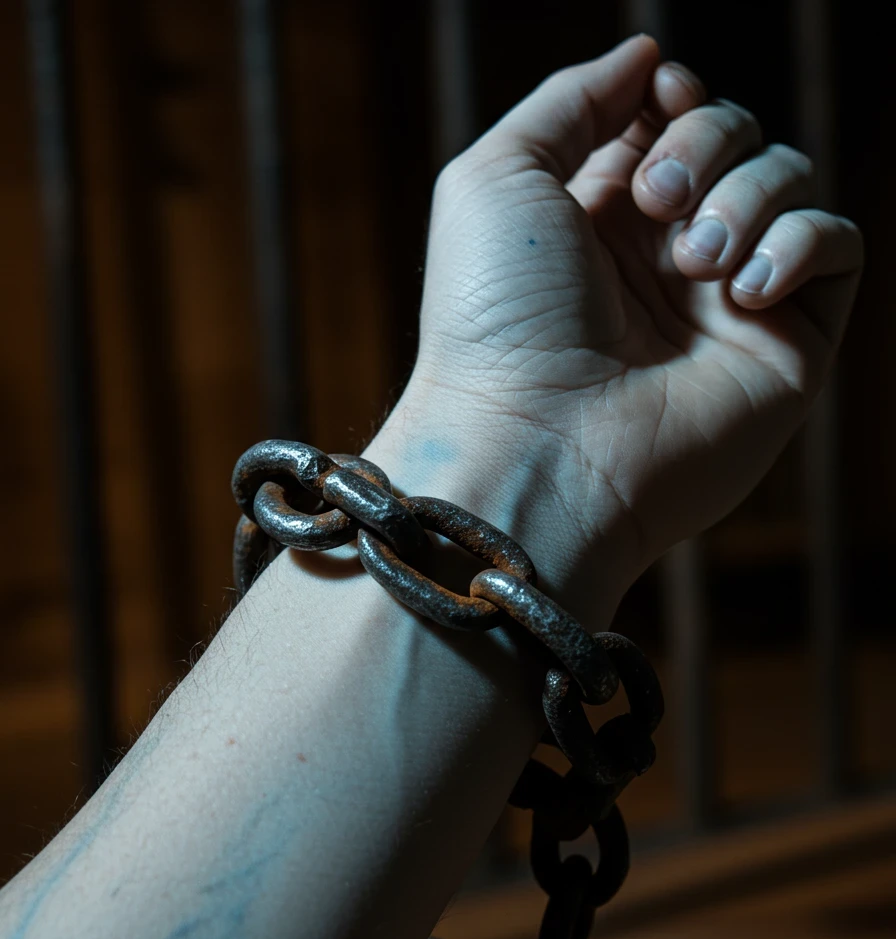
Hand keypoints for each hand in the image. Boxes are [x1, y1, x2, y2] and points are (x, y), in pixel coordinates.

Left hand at [399, 35, 861, 594]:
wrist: (536, 446)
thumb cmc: (497, 319)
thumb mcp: (498, 176)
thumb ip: (572, 101)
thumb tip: (648, 57)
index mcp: (600, 218)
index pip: (671, 119)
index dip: (674, 98)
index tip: (658, 105)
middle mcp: (666, 259)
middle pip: (736, 135)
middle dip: (705, 141)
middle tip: (657, 202)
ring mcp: (727, 304)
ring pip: (789, 180)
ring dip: (745, 195)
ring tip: (692, 262)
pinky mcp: (786, 347)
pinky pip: (839, 247)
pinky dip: (802, 242)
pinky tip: (742, 288)